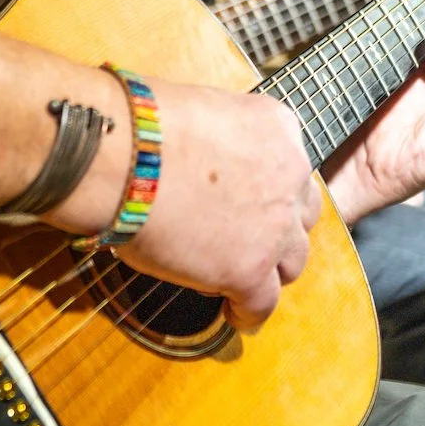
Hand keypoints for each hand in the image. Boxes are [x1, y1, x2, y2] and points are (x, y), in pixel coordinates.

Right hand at [69, 79, 322, 333]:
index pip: (290, 168)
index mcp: (277, 128)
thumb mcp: (203, 110)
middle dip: (279, 230)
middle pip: (300, 215)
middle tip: (248, 240)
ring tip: (244, 281)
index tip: (246, 202)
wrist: (124, 156)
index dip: (268, 190)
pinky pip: (262, 302)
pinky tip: (234, 314)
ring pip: (292, 261)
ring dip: (270, 271)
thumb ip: (219, 138)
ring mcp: (274, 226)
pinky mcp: (249, 269)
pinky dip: (249, 311)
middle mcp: (289, 175)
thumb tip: (198, 161)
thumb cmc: (141, 127)